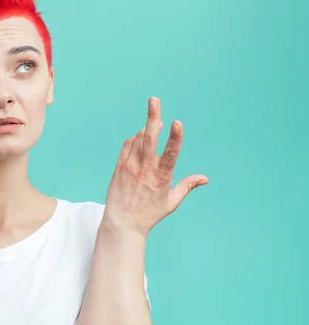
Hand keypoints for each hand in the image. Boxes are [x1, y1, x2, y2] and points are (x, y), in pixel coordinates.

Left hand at [103, 97, 208, 237]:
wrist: (122, 224)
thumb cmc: (149, 214)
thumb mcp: (171, 202)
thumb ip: (187, 186)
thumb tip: (205, 178)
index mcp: (161, 177)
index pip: (170, 153)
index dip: (174, 137)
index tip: (176, 122)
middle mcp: (145, 170)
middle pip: (149, 139)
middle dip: (153, 117)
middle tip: (154, 100)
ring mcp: (130, 167)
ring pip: (138, 140)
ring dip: (147, 129)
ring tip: (153, 123)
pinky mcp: (119, 167)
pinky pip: (127, 146)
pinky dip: (134, 139)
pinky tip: (140, 137)